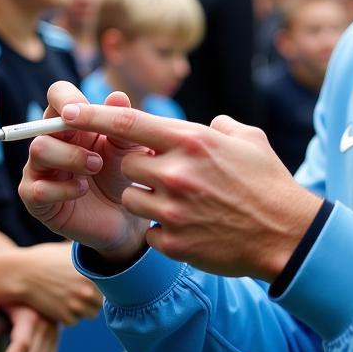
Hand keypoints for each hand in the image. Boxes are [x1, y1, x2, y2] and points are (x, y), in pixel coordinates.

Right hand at [16, 241, 104, 324]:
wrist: (22, 274)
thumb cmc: (46, 259)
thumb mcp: (71, 252)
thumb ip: (90, 257)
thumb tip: (106, 252)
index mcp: (94, 273)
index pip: (110, 287)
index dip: (100, 285)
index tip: (90, 283)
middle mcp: (88, 290)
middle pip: (100, 302)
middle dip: (91, 299)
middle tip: (77, 290)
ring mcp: (76, 305)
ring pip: (90, 314)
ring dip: (82, 308)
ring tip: (69, 296)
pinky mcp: (64, 316)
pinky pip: (74, 321)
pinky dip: (68, 315)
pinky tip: (58, 303)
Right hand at [19, 83, 150, 264]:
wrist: (123, 217)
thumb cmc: (121, 175)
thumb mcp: (128, 149)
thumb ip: (123, 124)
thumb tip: (118, 96)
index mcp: (72, 123)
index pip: (57, 95)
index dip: (65, 98)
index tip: (82, 110)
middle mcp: (51, 142)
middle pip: (41, 124)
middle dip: (72, 136)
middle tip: (99, 156)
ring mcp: (39, 170)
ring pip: (38, 150)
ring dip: (70, 158)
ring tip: (95, 169)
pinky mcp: (36, 200)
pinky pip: (37, 188)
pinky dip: (64, 188)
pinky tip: (81, 190)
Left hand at [55, 103, 321, 280]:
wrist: (286, 235)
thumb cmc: (269, 182)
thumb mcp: (248, 139)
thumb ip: (218, 126)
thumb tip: (205, 123)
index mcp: (192, 141)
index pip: (128, 122)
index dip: (92, 114)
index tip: (66, 110)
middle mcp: (177, 173)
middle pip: (127, 163)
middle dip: (139, 166)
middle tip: (167, 173)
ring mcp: (172, 210)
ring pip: (131, 197)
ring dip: (147, 197)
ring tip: (181, 201)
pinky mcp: (172, 242)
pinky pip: (147, 229)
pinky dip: (162, 228)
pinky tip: (191, 227)